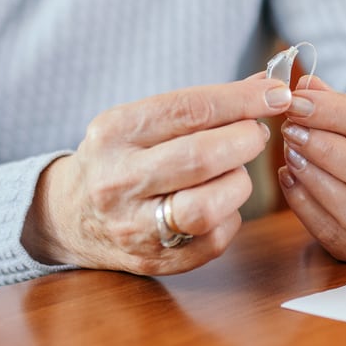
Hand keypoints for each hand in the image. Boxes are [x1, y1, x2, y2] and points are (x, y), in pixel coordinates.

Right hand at [22, 77, 293, 273]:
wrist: (68, 216)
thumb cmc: (122, 157)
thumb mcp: (143, 120)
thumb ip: (203, 104)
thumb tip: (268, 84)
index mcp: (115, 132)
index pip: (189, 110)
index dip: (241, 99)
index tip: (277, 93)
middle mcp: (119, 180)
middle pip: (202, 158)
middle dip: (245, 140)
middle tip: (257, 133)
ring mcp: (134, 227)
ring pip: (210, 206)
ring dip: (239, 183)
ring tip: (233, 171)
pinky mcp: (155, 261)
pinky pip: (215, 239)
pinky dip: (230, 216)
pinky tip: (220, 202)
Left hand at [278, 76, 345, 260]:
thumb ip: (334, 100)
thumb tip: (303, 85)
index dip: (337, 113)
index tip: (297, 101)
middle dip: (328, 151)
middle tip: (292, 131)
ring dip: (319, 183)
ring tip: (291, 155)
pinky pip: (337, 236)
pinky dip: (307, 207)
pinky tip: (289, 179)